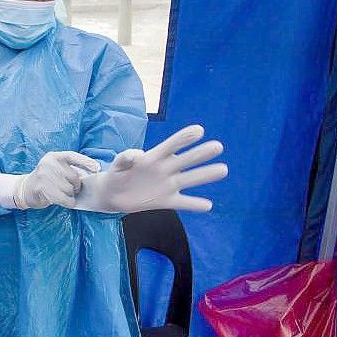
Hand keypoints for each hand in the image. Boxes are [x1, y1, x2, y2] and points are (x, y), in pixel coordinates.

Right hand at [14, 151, 100, 208]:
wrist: (25, 189)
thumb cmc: (47, 180)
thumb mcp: (57, 169)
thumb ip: (71, 169)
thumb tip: (93, 170)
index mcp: (54, 156)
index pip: (74, 156)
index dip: (87, 162)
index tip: (97, 169)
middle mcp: (48, 163)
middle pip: (74, 177)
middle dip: (76, 186)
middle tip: (70, 190)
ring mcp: (44, 175)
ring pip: (69, 189)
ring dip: (70, 195)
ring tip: (63, 194)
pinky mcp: (41, 188)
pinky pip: (64, 198)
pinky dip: (68, 202)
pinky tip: (65, 202)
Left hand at [74, 125, 227, 212]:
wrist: (113, 195)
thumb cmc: (117, 174)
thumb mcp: (118, 164)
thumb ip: (125, 158)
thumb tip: (136, 156)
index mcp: (154, 157)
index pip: (171, 145)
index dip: (184, 138)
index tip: (198, 130)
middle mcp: (166, 169)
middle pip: (186, 160)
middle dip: (201, 153)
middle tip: (218, 146)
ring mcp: (168, 185)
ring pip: (190, 179)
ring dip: (206, 175)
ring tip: (223, 169)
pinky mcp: (166, 201)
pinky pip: (183, 203)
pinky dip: (195, 205)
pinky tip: (208, 206)